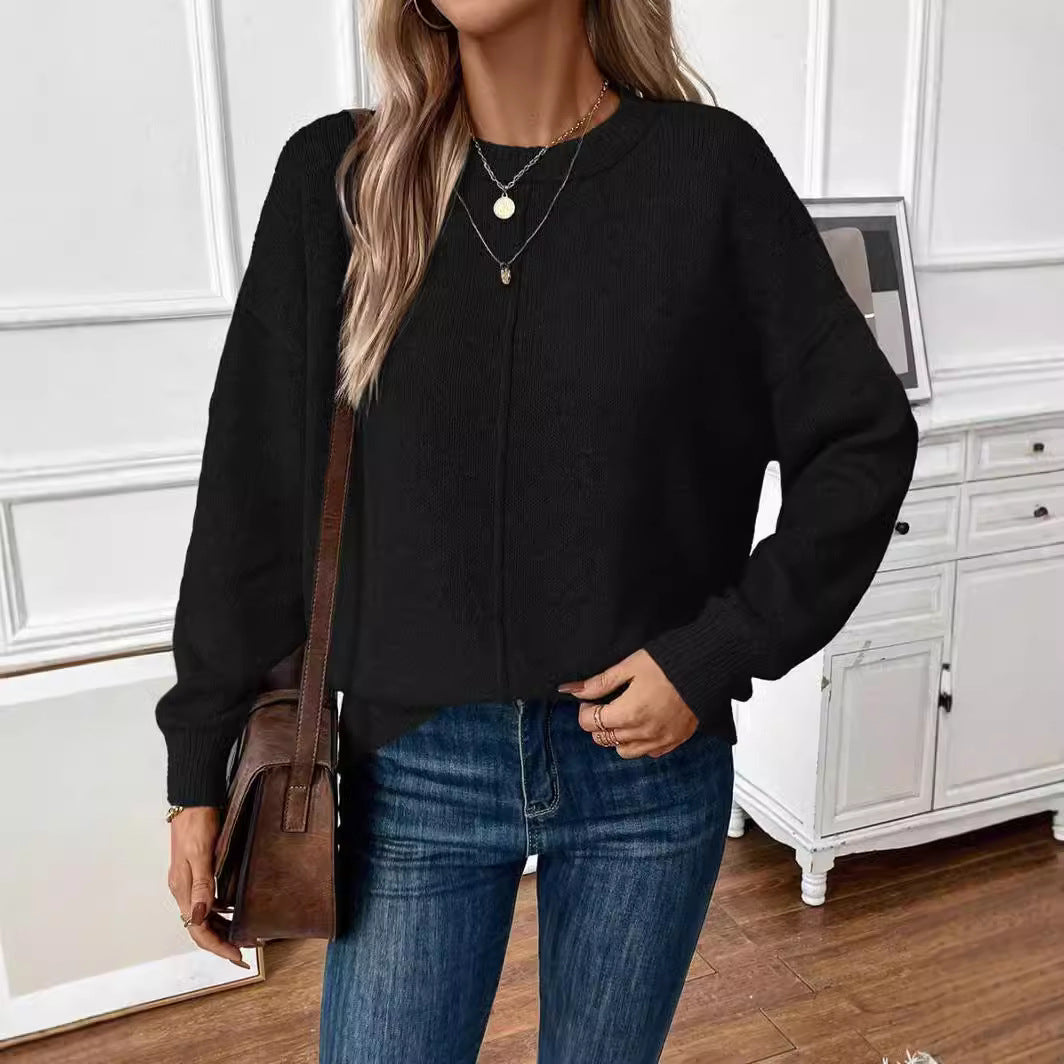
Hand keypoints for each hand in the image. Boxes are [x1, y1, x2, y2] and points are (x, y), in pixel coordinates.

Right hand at [167, 806, 249, 968]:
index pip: (198, 930)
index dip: (218, 947)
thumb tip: (198, 917)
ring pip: (204, 917)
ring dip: (221, 931)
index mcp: (182, 890)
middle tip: (244, 955)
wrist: (193, 801)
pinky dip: (220, 914)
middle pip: (201, 928)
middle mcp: (184, 890)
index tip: (238, 957)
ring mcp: (189, 882)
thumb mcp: (200, 853)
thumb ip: (202, 884)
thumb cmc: (197, 823)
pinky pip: (207, 903)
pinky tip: (233, 914)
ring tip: (242, 939)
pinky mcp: (197, 873)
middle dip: (221, 944)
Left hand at [557, 648, 698, 757]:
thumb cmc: (669, 662)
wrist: (706, 666)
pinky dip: (640, 743)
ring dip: (617, 736)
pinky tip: (643, 724)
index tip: (590, 700)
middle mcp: (642, 732)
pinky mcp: (674, 741)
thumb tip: (572, 690)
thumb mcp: (629, 666)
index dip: (585, 710)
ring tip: (624, 715)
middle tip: (606, 704)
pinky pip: (648, 752)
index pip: (590, 724)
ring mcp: (659, 740)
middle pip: (604, 738)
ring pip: (623, 751)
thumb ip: (599, 683)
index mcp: (628, 713)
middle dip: (598, 723)